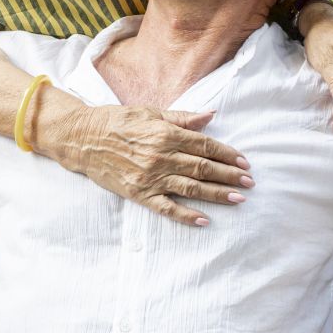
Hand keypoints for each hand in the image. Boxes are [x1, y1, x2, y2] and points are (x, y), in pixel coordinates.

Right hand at [42, 104, 253, 226]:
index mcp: (165, 133)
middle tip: (249, 183)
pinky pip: (166, 207)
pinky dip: (186, 215)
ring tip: (238, 199)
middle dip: (229, 176)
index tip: (243, 162)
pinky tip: (204, 220)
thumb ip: (182, 117)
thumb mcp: (150, 112)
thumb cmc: (117, 121)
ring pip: (191, 188)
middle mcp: (161, 156)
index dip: (227, 154)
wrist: (82, 138)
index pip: (205, 145)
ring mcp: (150, 177)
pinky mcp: (139, 193)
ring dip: (217, 195)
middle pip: (203, 168)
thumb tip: (211, 115)